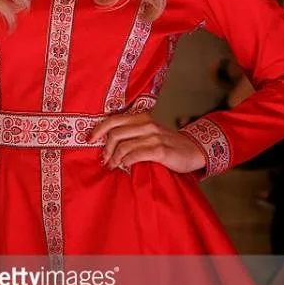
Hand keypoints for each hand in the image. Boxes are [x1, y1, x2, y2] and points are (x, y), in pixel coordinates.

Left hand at [89, 112, 206, 173]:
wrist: (193, 150)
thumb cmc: (168, 143)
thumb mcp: (149, 133)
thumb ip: (132, 134)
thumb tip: (106, 143)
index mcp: (142, 118)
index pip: (114, 119)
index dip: (99, 129)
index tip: (90, 139)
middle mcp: (147, 124)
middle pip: (116, 133)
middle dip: (106, 148)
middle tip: (104, 160)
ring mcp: (154, 136)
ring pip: (124, 145)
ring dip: (114, 158)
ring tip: (113, 166)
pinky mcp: (160, 150)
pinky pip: (135, 155)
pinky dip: (126, 162)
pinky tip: (125, 166)